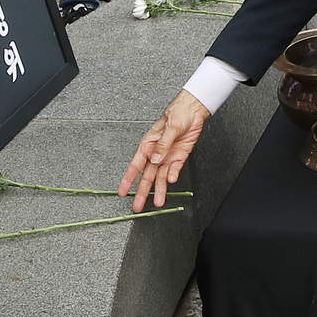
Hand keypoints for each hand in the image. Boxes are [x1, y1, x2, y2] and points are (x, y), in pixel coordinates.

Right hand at [119, 89, 208, 211]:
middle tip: (138, 206)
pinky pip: (174, 169)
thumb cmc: (177, 112)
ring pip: (160, 177)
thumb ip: (162, 145)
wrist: (194, 110)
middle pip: (147, 176)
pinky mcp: (179, 157)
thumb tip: (155, 159)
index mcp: (148, 144)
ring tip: (158, 202)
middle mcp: (156, 153)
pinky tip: (171, 182)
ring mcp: (167, 156)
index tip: (122, 191)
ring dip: (159, 190)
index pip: (136, 165)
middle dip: (142, 192)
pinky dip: (172, 176)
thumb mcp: (170, 127)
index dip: (128, 179)